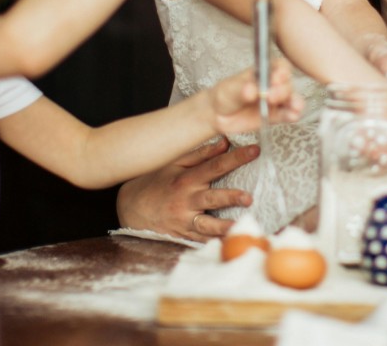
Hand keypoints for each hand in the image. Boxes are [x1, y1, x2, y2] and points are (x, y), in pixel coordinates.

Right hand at [116, 137, 259, 241]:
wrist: (131, 208)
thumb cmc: (155, 182)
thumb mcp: (174, 163)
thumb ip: (200, 154)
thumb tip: (225, 142)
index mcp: (186, 179)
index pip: (215, 165)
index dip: (236, 158)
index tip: (255, 151)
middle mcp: (187, 200)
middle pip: (212, 197)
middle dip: (230, 197)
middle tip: (248, 197)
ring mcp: (185, 220)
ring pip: (207, 225)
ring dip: (225, 226)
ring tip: (241, 227)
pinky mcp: (184, 235)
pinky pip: (202, 240)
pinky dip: (215, 243)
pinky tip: (231, 244)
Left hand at [208, 59, 302, 134]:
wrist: (219, 114)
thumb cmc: (225, 94)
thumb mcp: (231, 88)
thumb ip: (242, 89)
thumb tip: (252, 90)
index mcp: (264, 71)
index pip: (279, 66)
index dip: (282, 71)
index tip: (276, 78)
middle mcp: (273, 84)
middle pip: (286, 83)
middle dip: (282, 90)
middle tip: (271, 97)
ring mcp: (276, 101)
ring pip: (292, 99)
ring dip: (295, 102)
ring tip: (294, 107)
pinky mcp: (275, 116)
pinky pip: (288, 115)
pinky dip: (293, 115)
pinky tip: (293, 116)